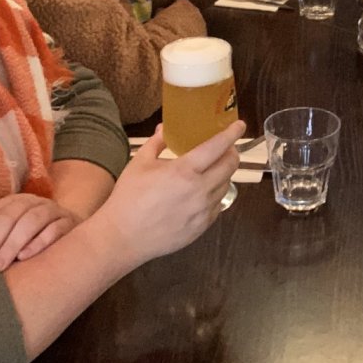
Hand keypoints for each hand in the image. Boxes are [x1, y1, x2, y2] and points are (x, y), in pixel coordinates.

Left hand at [0, 193, 79, 277]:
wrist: (72, 238)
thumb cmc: (31, 240)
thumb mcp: (4, 240)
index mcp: (11, 203)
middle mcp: (31, 202)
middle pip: (6, 219)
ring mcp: (52, 210)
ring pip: (30, 221)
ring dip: (10, 245)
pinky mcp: (69, 222)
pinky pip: (54, 228)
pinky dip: (39, 242)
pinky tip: (25, 257)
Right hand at [97, 120, 243, 267]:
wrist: (122, 237)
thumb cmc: (128, 197)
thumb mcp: (140, 162)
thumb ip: (157, 142)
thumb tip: (165, 127)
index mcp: (184, 171)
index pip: (217, 147)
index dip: (231, 134)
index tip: (239, 125)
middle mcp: (199, 190)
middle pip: (230, 166)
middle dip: (231, 153)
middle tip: (225, 148)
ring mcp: (203, 211)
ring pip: (225, 186)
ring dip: (223, 174)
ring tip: (211, 170)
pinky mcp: (202, 227)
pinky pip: (218, 205)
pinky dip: (215, 194)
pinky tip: (203, 192)